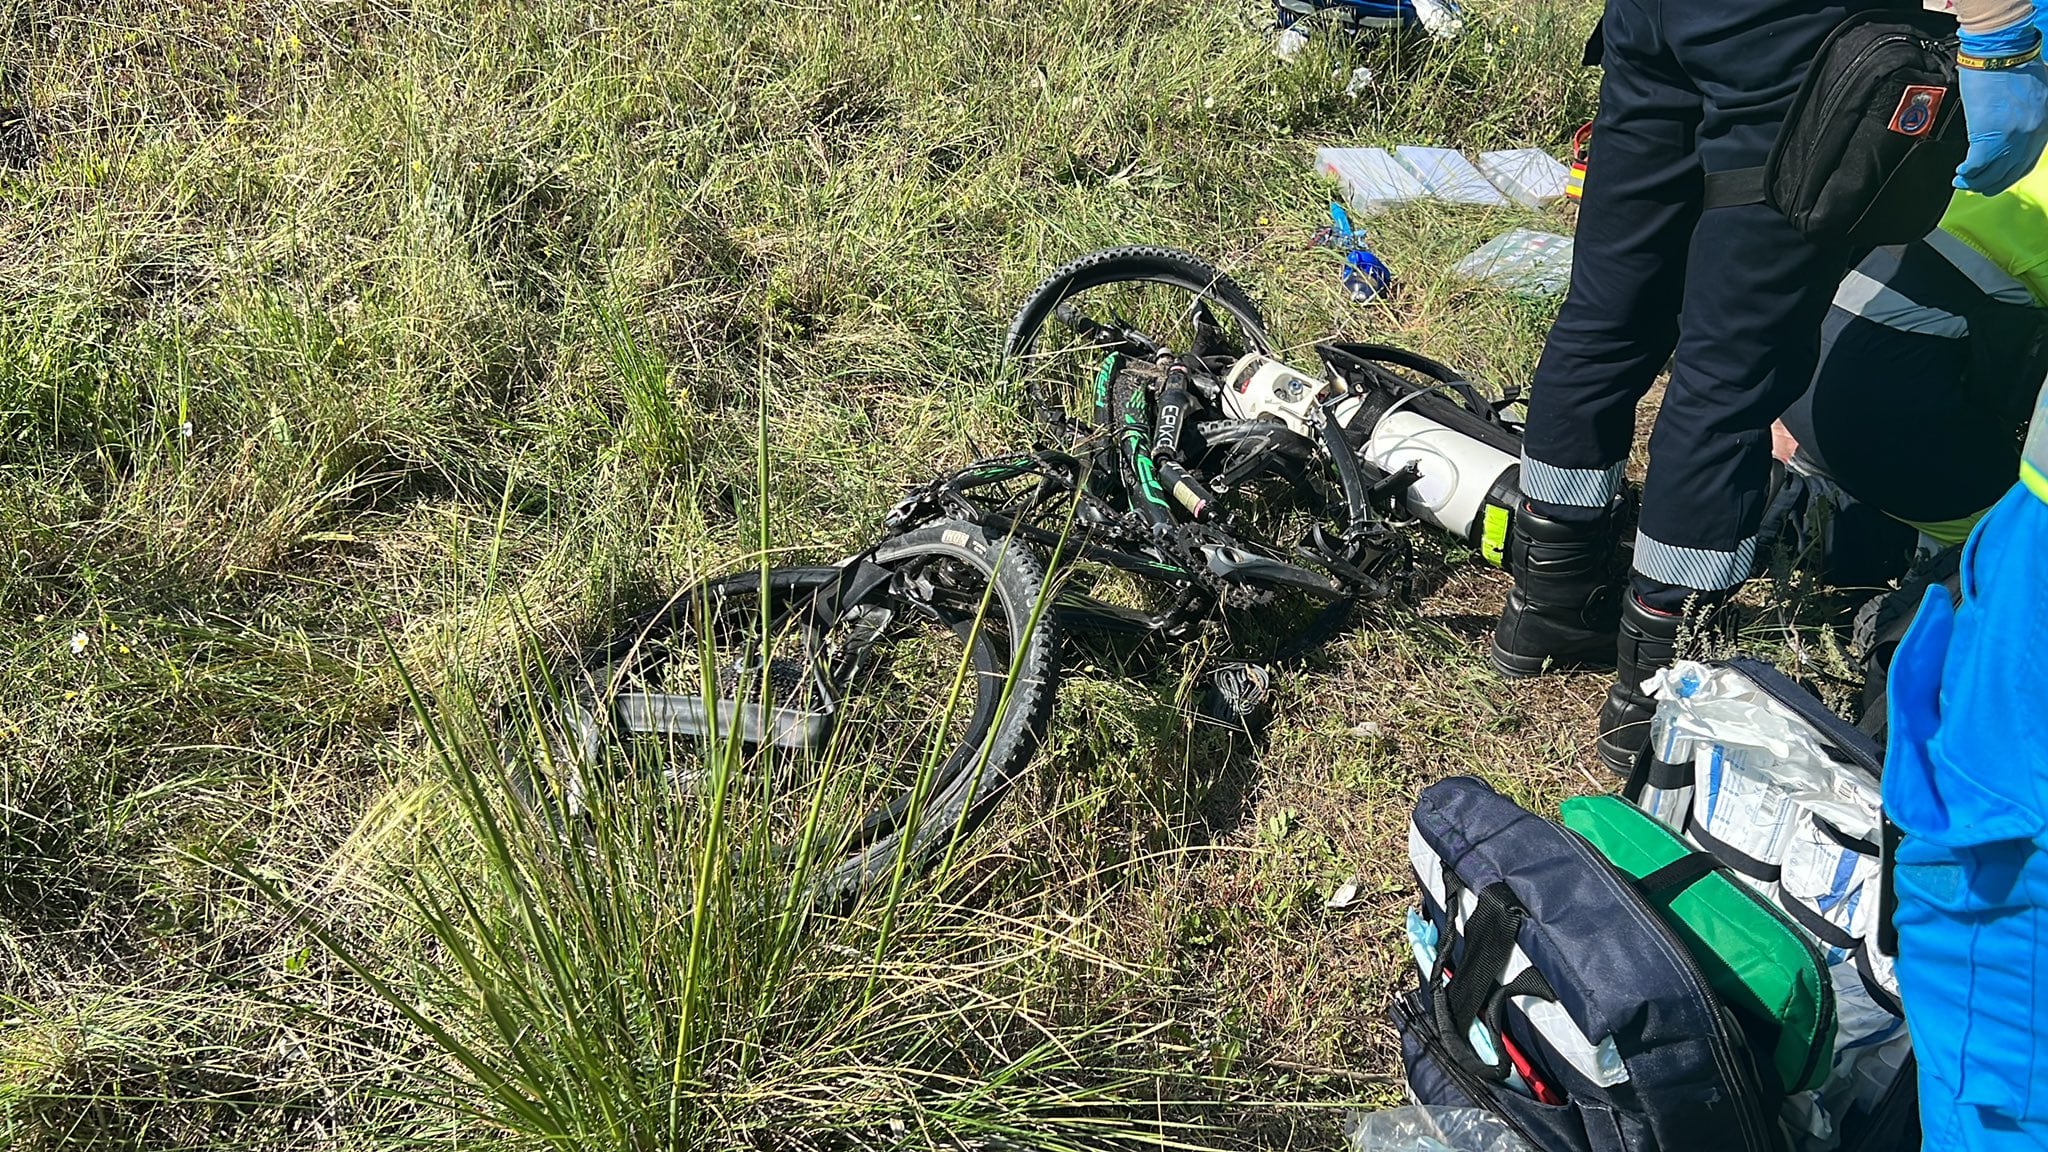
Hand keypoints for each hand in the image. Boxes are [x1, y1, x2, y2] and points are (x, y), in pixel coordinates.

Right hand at [1954, 58, 2047, 194]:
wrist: (2000, 52)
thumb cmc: (2014, 62)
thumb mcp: (2037, 89)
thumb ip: (2032, 110)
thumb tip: (2017, 124)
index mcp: (2046, 122)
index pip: (2029, 159)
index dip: (2010, 174)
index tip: (1996, 177)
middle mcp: (2033, 133)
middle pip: (2013, 171)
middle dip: (1994, 183)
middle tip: (1977, 186)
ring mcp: (2013, 136)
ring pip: (1995, 172)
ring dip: (1976, 181)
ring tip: (1963, 180)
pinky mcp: (1990, 136)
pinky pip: (1978, 165)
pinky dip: (1968, 173)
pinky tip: (1960, 173)